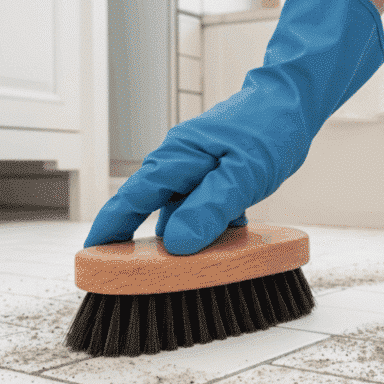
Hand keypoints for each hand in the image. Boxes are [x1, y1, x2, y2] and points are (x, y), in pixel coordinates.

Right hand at [83, 90, 308, 254]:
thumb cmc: (270, 128)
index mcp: (175, 159)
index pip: (130, 199)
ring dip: (188, 239)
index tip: (89, 262)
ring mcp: (194, 170)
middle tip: (147, 282)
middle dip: (146, 248)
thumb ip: (209, 208)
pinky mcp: (212, 177)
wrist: (293, 101)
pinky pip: (201, 210)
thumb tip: (175, 243)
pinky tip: (232, 234)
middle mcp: (177, 164)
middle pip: (149, 211)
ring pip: (179, 214)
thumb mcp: (244, 174)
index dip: (108, 232)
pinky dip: (211, 227)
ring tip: (205, 263)